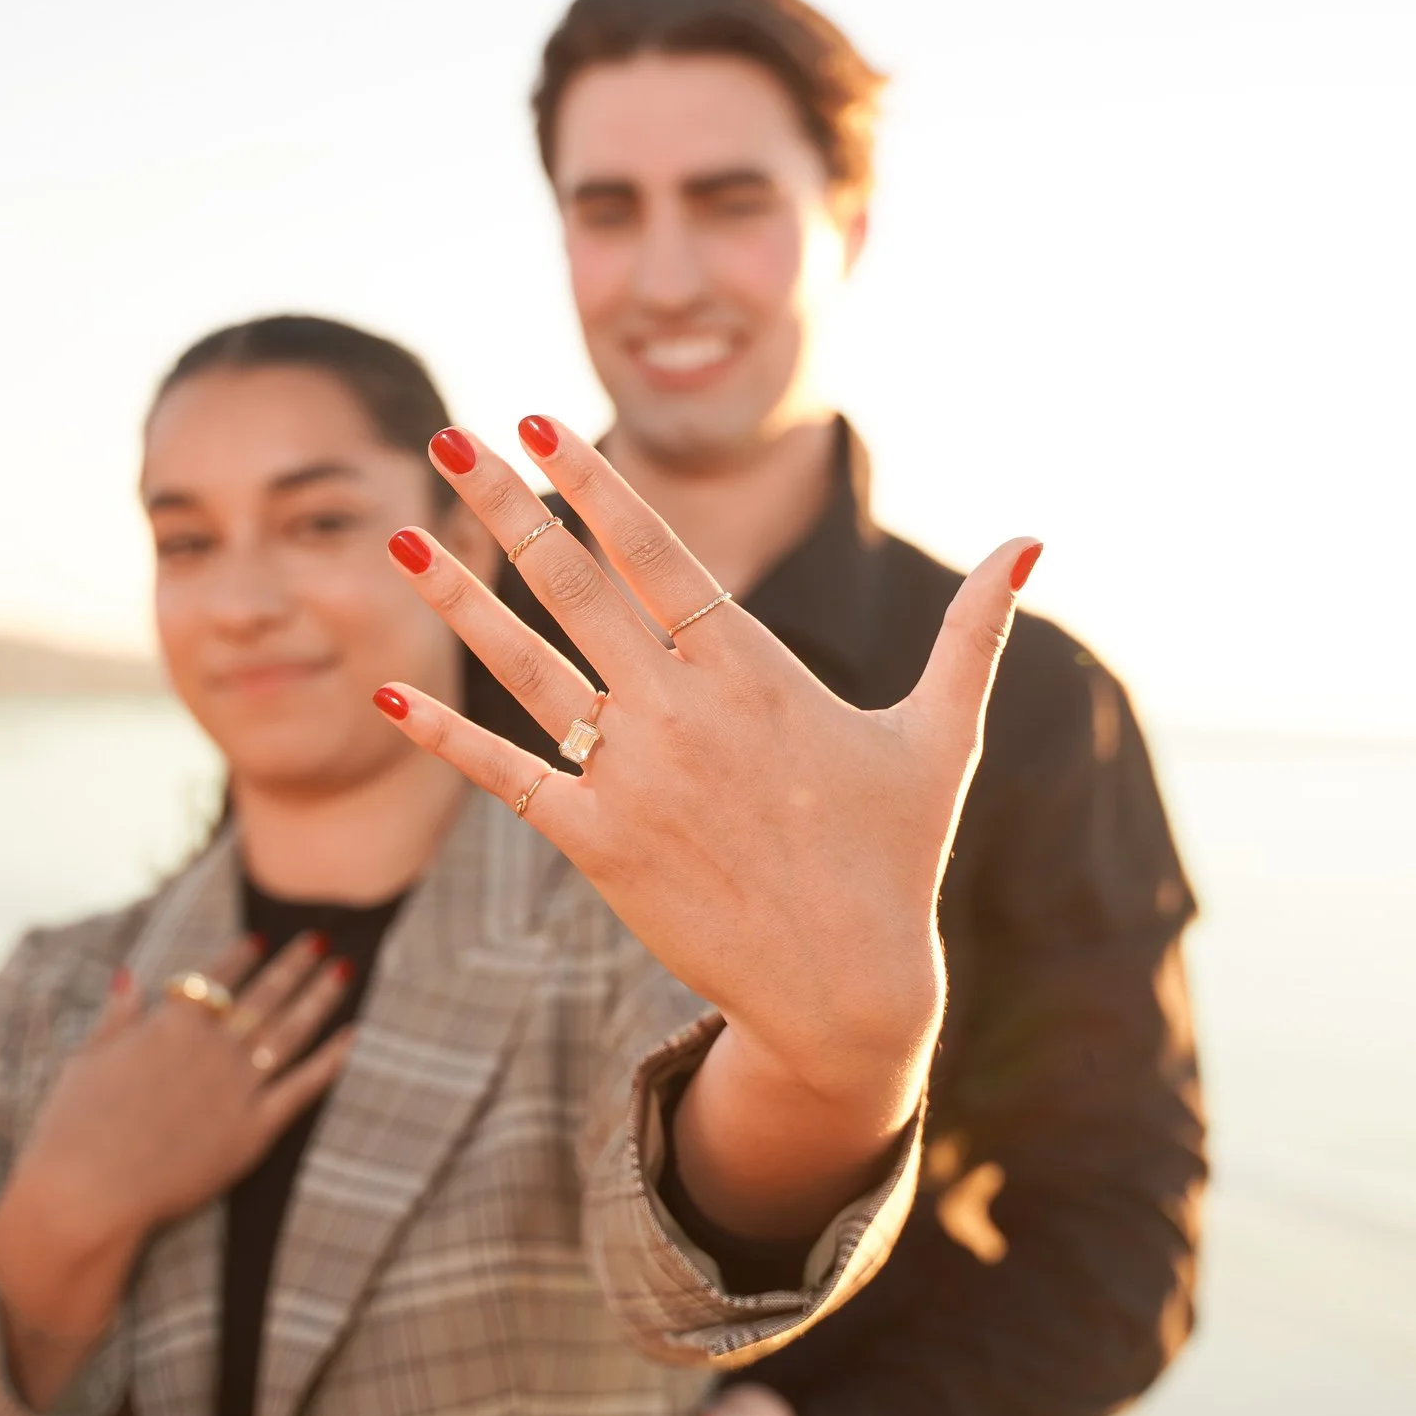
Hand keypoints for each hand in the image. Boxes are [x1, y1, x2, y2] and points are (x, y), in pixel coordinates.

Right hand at [0, 935, 352, 1399]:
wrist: (86, 1193)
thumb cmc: (72, 1128)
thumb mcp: (85, 1060)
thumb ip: (116, 1018)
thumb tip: (128, 977)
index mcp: (170, 1025)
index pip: (215, 978)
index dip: (240, 955)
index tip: (260, 939)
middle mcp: (212, 1048)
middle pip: (265, 994)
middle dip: (294, 963)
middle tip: (320, 938)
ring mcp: (238, 1088)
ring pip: (291, 1031)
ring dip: (320, 997)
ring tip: (343, 970)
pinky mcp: (254, 1131)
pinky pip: (302, 1089)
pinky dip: (330, 1062)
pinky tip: (352, 1038)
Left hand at [375, 417, 1035, 1228]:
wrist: (849, 993)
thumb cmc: (895, 857)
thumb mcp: (943, 736)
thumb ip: (972, 631)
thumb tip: (1033, 541)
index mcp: (755, 670)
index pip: (655, 553)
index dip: (594, 485)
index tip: (541, 422)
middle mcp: (684, 710)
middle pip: (574, 585)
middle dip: (506, 503)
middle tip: (447, 436)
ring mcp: (634, 777)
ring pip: (524, 667)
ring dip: (456, 599)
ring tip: (396, 541)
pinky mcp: (597, 844)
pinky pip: (505, 775)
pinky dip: (442, 734)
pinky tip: (382, 691)